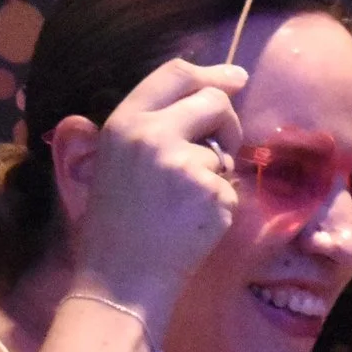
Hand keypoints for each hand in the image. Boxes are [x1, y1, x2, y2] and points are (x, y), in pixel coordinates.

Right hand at [64, 58, 246, 327]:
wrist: (121, 279)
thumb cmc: (117, 225)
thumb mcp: (115, 160)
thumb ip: (151, 126)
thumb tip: (207, 94)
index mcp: (124, 122)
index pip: (176, 73)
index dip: (212, 73)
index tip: (236, 79)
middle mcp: (153, 135)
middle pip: (214, 102)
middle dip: (226, 123)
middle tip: (221, 149)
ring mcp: (184, 164)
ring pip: (223, 150)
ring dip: (216, 172)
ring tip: (182, 203)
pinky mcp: (211, 193)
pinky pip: (230, 187)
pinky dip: (219, 205)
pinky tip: (191, 225)